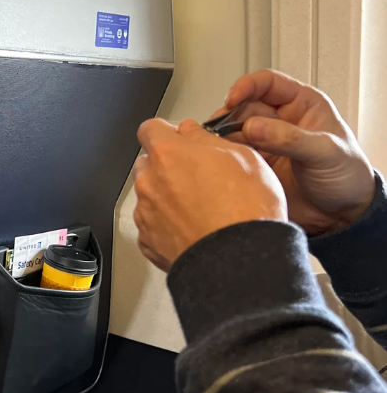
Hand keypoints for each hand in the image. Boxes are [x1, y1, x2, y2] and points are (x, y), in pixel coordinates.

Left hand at [134, 119, 286, 271]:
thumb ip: (208, 139)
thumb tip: (193, 133)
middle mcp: (150, 182)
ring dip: (167, 196)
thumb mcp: (243, 157)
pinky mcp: (148, 242)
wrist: (240, 264)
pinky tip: (192, 229)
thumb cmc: (246, 211)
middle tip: (198, 177)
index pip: (150, 128)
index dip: (167, 133)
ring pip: (150, 194)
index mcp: (169, 154)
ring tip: (200, 209)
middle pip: (148, 163)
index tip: (182, 140)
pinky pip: (152, 225)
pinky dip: (167, 225)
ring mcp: (146, 214)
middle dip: (167, 165)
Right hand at [221, 70, 374, 235]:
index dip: (247, 86)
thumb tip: (253, 126)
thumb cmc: (347, 176)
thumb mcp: (325, 152)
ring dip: (224, 136)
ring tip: (218, 146)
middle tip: (219, 131)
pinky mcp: (257, 164)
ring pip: (235, 130)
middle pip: (245, 106)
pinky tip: (222, 160)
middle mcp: (281, 120)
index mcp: (302, 104)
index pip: (268, 83)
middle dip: (230, 116)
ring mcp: (267, 142)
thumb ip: (290, 138)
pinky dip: (225, 155)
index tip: (232, 99)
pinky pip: (234, 153)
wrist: (342, 215)